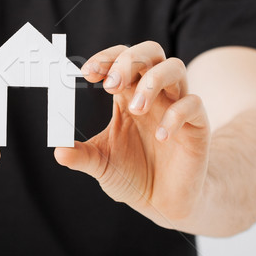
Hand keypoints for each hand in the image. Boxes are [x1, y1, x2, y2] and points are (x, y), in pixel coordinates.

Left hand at [54, 41, 210, 229]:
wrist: (163, 203)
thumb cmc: (132, 175)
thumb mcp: (100, 164)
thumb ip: (81, 156)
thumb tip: (57, 151)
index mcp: (128, 94)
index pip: (121, 58)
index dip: (106, 59)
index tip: (87, 73)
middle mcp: (154, 93)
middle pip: (150, 51)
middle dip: (129, 61)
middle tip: (110, 86)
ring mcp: (176, 106)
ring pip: (175, 67)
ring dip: (152, 81)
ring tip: (135, 109)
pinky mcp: (197, 126)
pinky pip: (193, 104)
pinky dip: (175, 115)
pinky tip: (160, 137)